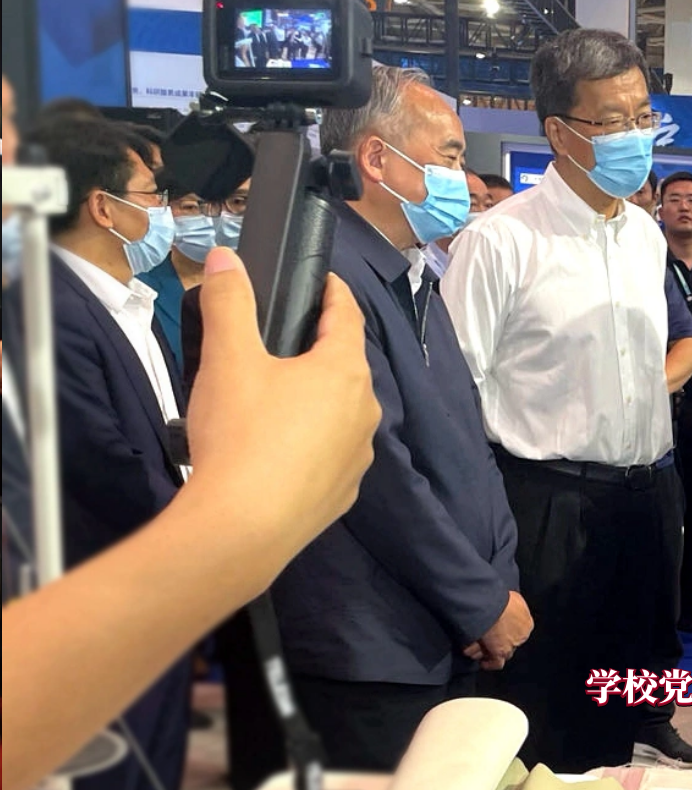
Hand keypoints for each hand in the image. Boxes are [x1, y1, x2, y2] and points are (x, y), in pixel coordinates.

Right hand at [185, 248, 378, 552]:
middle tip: (281, 342)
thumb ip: (230, 303)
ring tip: (273, 400)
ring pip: (340, 414)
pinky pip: (329, 455)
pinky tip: (277, 451)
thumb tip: (229, 259)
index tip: (321, 283)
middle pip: (345, 366)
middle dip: (317, 350)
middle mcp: (366, 411)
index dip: (333, 294)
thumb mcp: (228, 359)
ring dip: (314, 401)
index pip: (348, 316)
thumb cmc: (241, 435)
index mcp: (345, 371)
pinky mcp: (343, 494)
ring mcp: (358, 456)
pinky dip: (309, 445)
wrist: (242, 529)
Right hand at [466, 591, 532, 669]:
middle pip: (512, 644)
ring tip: (480, 648)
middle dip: (501, 643)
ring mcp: (510, 646)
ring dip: (491, 651)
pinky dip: (489, 664)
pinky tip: (483, 662)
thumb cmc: (501, 600)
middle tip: (490, 640)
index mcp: (527, 623)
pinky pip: (495, 663)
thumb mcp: (514, 598)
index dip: (508, 631)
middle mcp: (521, 637)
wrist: (491, 607)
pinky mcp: (498, 653)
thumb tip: (509, 608)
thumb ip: (514, 607)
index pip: (520, 631)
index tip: (501, 629)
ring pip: (502, 654)